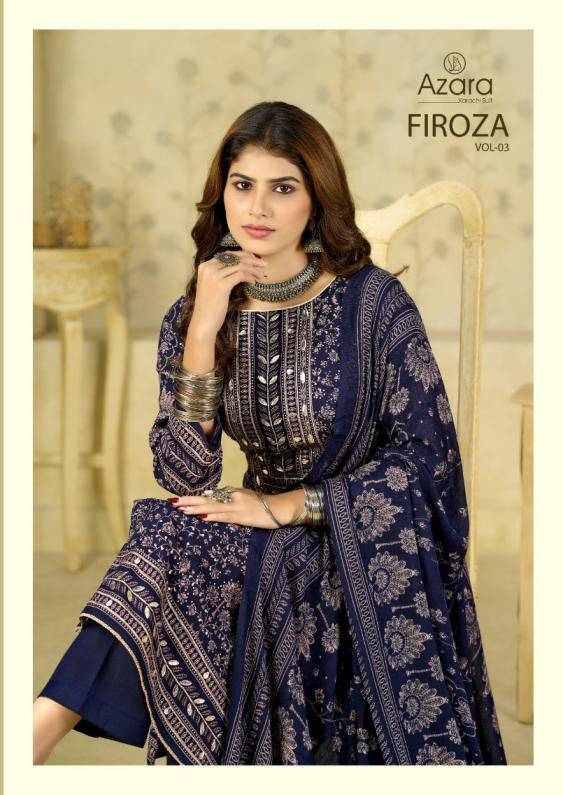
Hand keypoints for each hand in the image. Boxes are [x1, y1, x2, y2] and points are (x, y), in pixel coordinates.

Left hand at [168, 487, 303, 529]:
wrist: (280, 508)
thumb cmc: (263, 503)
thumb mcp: (245, 496)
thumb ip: (231, 496)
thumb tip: (216, 498)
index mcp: (232, 492)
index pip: (209, 495)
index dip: (194, 497)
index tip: (179, 499)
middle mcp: (232, 497)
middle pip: (207, 499)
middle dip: (189, 501)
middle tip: (173, 502)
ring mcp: (236, 506)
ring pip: (212, 507)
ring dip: (196, 508)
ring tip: (182, 509)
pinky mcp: (242, 516)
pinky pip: (224, 516)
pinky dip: (212, 516)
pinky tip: (202, 517)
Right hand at [189, 250, 267, 338]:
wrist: (203, 322)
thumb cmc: (209, 306)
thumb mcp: (212, 285)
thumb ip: (220, 274)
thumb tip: (239, 265)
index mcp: (205, 266)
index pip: (227, 254)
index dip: (243, 255)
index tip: (254, 259)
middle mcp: (208, 268)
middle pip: (234, 258)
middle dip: (251, 260)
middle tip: (263, 264)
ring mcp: (214, 276)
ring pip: (240, 265)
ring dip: (253, 269)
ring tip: (261, 275)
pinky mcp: (222, 285)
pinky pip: (241, 275)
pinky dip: (250, 277)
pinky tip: (254, 282)